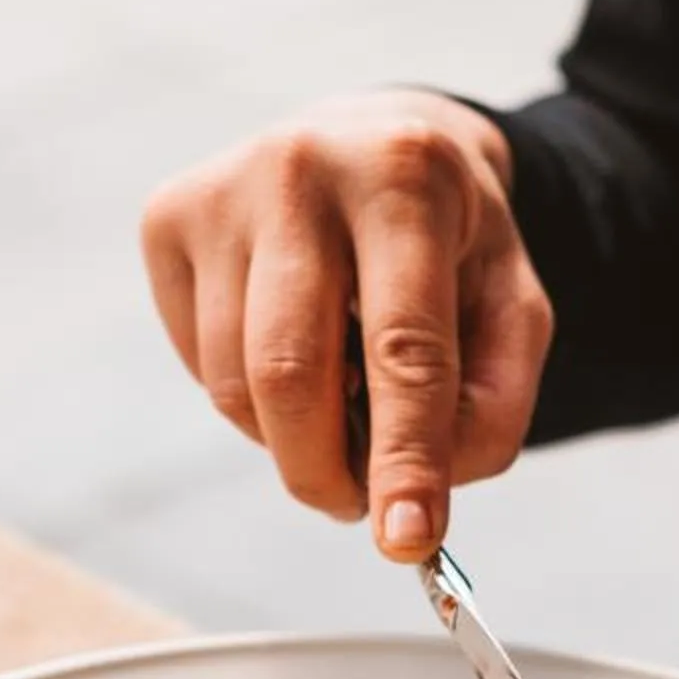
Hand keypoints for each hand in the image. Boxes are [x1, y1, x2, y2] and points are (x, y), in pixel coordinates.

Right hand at [139, 90, 553, 559]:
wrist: (375, 139)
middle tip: (359, 506)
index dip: (406, 456)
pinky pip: (197, 365)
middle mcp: (300, 168)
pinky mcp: (167, 219)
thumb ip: (492, 404)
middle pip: (290, 373)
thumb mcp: (511, 306)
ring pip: (234, 385)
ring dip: (290, 442)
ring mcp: (221, 191)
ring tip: (341, 410)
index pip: (403, 347)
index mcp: (405, 176)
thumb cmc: (449, 241)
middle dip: (324, 472)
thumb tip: (418, 495)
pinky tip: (295, 353)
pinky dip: (250, 399)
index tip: (406, 539)